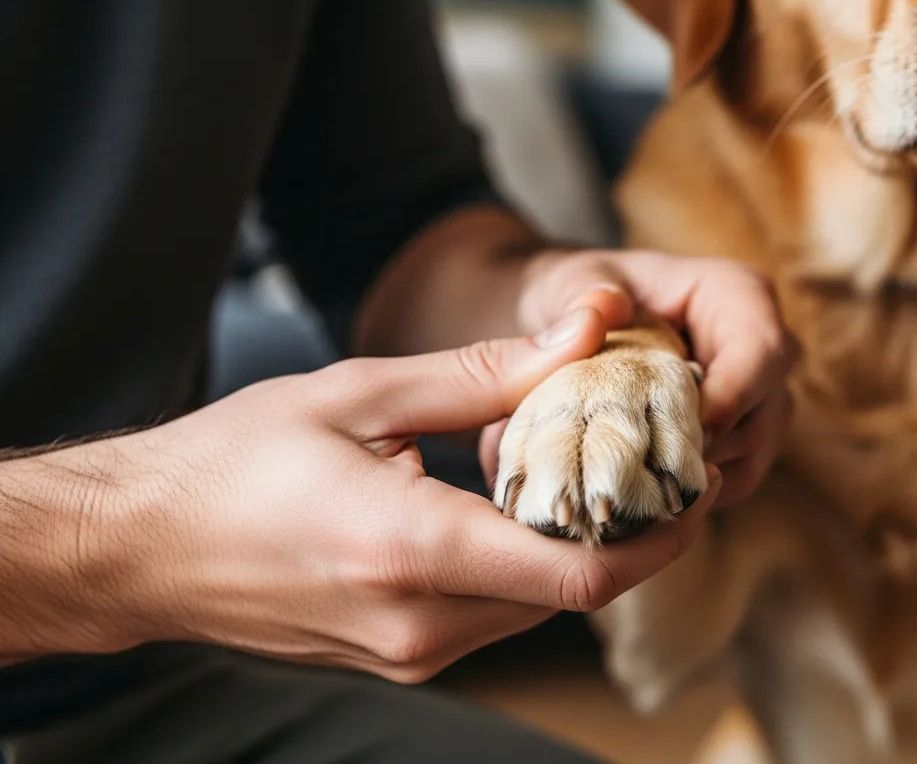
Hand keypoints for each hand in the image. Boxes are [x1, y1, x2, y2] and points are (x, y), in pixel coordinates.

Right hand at [20, 309, 719, 681]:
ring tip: (606, 475)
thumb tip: (586, 334)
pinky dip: (532, 567)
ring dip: (585, 549)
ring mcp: (412, 653)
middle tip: (664, 464)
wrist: (143, 548)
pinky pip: (497, 615)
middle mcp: (422, 622)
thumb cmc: (234, 462)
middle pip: (576, 593)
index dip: (661, 534)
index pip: (583, 571)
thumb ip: (484, 374)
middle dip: (634, 534)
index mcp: (413, 550)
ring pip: (541, 606)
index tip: (697, 482)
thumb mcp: (361, 393)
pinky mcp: (402, 658)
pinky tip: (529, 509)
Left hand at [484, 250, 796, 506]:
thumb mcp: (567, 284)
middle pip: (764, 409)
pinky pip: (736, 478)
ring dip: (694, 471)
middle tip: (637, 462)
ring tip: (630, 469)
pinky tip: (642, 481)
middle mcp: (763, 347)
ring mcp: (762, 397)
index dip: (727, 398)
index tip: (670, 432)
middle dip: (703, 443)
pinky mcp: (745, 438)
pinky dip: (691, 489)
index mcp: (737, 294)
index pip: (762, 351)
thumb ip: (573, 301)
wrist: (579, 329)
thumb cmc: (583, 295)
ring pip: (755, 450)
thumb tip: (592, 321)